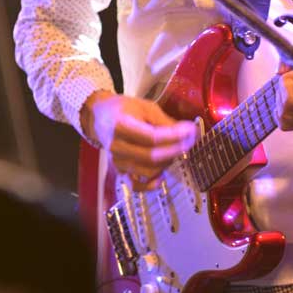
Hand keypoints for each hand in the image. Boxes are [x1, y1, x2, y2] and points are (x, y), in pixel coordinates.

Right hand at [81, 91, 196, 190]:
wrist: (100, 117)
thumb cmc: (124, 109)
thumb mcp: (144, 106)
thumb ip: (163, 121)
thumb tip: (187, 132)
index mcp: (121, 125)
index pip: (151, 136)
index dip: (174, 136)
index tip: (192, 131)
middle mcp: (117, 146)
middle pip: (151, 156)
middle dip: (176, 149)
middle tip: (191, 140)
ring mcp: (117, 161)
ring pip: (148, 171)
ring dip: (167, 162)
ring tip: (175, 149)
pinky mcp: (119, 171)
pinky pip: (136, 186)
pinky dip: (150, 185)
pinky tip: (161, 176)